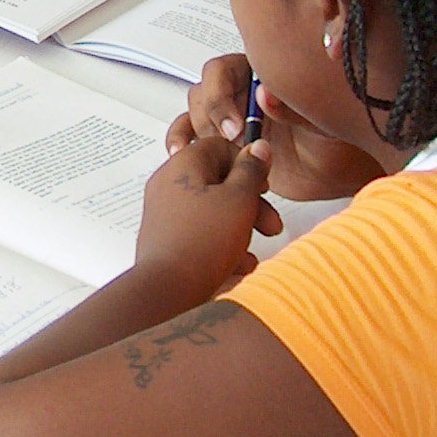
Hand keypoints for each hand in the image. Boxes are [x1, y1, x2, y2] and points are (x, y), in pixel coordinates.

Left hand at [135, 128, 280, 306]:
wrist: (167, 290)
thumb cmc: (202, 242)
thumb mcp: (239, 200)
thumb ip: (251, 171)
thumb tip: (258, 147)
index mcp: (183, 164)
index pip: (218, 146)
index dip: (247, 162)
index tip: (264, 183)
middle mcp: (169, 185)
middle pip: (218, 182)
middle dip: (250, 204)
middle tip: (271, 224)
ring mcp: (165, 214)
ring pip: (212, 212)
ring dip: (240, 228)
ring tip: (254, 251)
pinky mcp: (166, 240)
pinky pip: (200, 234)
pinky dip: (222, 246)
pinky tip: (239, 265)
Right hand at [176, 56, 379, 204]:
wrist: (334, 172)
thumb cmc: (334, 138)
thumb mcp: (322, 121)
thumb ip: (293, 108)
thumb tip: (264, 94)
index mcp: (261, 73)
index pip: (223, 70)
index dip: (220, 96)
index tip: (236, 127)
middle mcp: (240, 91)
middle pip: (203, 91)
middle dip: (210, 118)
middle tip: (231, 142)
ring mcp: (228, 116)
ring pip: (194, 114)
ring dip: (200, 135)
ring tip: (220, 157)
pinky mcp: (221, 142)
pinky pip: (190, 135)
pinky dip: (181, 142)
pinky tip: (180, 153)